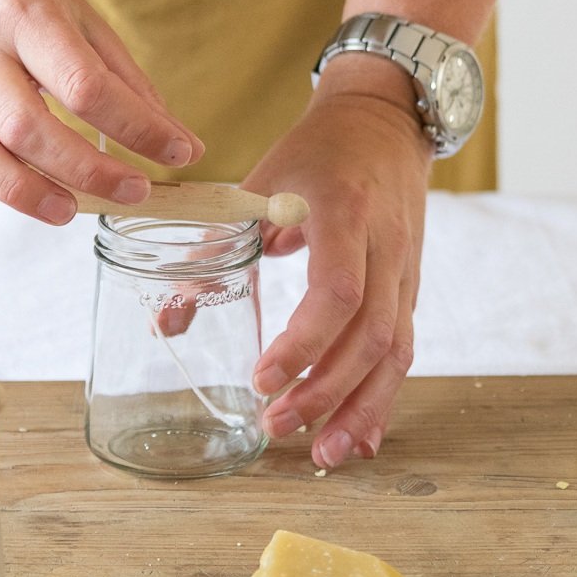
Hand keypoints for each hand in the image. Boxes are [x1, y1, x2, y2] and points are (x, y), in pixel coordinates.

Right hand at [0, 0, 203, 239]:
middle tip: (133, 191)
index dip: (137, 127)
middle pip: (25, 125)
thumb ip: (127, 81)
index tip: (178, 153)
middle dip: (87, 169)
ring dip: (22, 190)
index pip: (84, 84)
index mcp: (27, 15)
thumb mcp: (82, 17)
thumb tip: (180, 144)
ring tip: (68, 211)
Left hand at [244, 56, 432, 469]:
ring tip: (323, 456)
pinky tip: (358, 439)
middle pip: (372, 336)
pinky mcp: (410, 290)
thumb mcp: (261, 183)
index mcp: (346, 213)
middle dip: (325, 391)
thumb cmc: (319, 149)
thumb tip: (166, 322)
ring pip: (396, 353)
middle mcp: (386, 248)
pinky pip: (403, 351)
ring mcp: (406, 272)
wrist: (386, 120)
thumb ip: (214, 248)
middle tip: (276, 425)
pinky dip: (381, 399)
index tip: (261, 377)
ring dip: (361, 409)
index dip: (303, 343)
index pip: (338, 292)